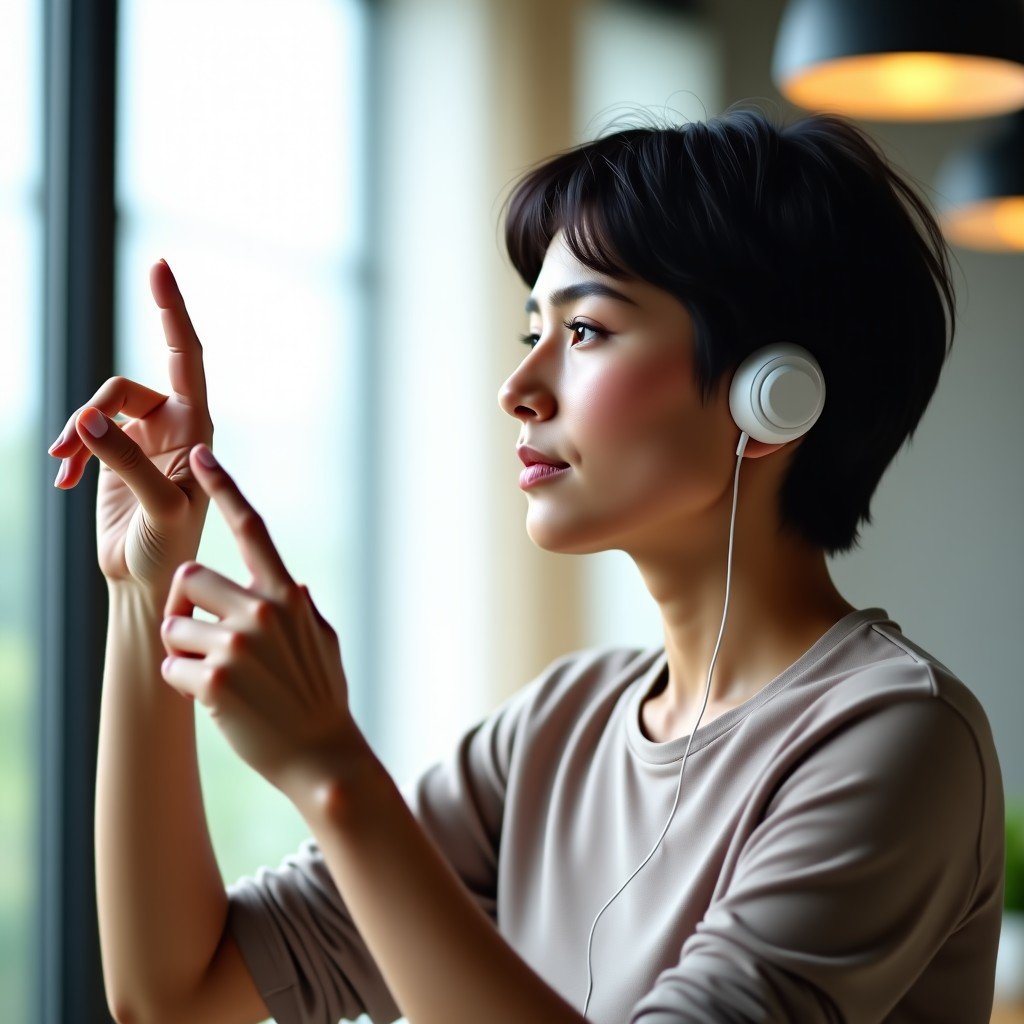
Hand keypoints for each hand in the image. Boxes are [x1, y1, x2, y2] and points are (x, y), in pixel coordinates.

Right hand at [47, 260, 213, 597]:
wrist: (147, 580)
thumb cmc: (169, 548)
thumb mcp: (157, 507)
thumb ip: (126, 461)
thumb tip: (87, 418)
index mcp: (198, 429)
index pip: (188, 357)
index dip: (172, 312)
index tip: (159, 266)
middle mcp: (175, 426)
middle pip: (124, 388)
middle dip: (94, 409)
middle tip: (71, 441)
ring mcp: (143, 438)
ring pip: (98, 408)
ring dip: (76, 435)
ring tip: (64, 467)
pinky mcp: (116, 453)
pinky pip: (84, 432)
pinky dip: (71, 452)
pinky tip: (62, 481)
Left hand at [160, 444, 361, 803]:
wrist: (322, 756)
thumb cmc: (322, 698)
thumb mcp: (324, 642)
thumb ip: (302, 609)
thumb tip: (292, 584)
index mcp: (285, 595)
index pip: (252, 529)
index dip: (226, 488)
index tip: (202, 456)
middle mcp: (262, 610)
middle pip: (190, 577)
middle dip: (188, 605)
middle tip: (205, 637)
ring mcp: (238, 646)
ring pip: (174, 623)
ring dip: (184, 648)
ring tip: (214, 674)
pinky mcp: (214, 682)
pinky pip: (171, 666)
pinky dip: (182, 683)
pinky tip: (213, 699)